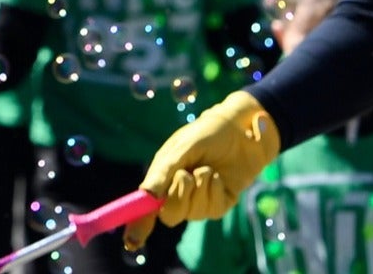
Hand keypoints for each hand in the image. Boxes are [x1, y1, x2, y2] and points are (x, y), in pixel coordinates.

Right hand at [122, 90, 280, 250]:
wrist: (240, 129)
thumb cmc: (206, 134)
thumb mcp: (181, 147)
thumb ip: (164, 171)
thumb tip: (147, 195)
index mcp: (162, 180)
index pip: (145, 209)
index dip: (137, 227)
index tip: (132, 242)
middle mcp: (178, 194)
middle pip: (169, 216)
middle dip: (177, 197)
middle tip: (185, 175)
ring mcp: (199, 202)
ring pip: (192, 213)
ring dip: (199, 187)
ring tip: (205, 168)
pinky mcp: (220, 205)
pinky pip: (212, 209)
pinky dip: (213, 189)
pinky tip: (217, 175)